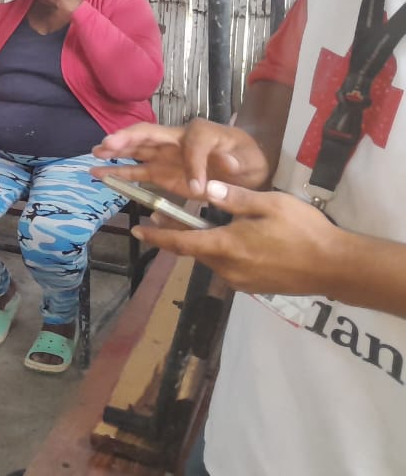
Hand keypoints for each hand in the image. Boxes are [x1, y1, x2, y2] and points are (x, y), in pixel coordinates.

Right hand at [91, 119, 271, 198]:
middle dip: (127, 139)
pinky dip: (119, 172)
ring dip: (116, 151)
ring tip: (94, 154)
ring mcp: (167, 156)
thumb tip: (227, 163)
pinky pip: (138, 171)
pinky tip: (99, 173)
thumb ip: (237, 161)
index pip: (191, 145)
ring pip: (137, 150)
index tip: (199, 189)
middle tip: (107, 144)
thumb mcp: (249, 160)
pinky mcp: (162, 173)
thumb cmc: (248, 160)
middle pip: (148, 135)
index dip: (193, 165)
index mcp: (201, 133)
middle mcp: (178, 140)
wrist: (247, 172)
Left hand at [133, 180, 341, 296]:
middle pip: (194, 251)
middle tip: (164, 215)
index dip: (157, 237)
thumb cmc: (304, 231)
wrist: (337, 267)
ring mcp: (241, 282)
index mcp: (226, 246)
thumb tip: (204, 188)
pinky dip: (222, 252)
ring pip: (211, 259)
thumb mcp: (270, 204)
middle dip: (177, 235)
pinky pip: (228, 267)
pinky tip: (233, 240)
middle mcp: (227, 269)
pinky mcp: (254, 287)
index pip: (181, 243)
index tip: (137, 231)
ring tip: (201, 224)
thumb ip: (235, 198)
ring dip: (202, 243)